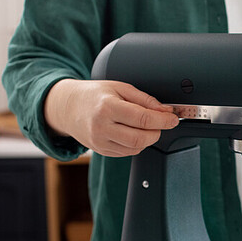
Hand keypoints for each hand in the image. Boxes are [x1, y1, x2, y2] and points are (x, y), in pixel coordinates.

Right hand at [44, 79, 179, 156]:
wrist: (68, 107)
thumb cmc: (94, 95)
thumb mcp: (120, 88)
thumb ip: (145, 99)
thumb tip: (165, 110)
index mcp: (107, 107)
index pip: (143, 118)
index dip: (163, 120)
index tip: (173, 118)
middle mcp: (102, 127)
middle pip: (141, 138)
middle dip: (157, 131)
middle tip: (161, 123)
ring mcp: (100, 142)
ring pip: (136, 148)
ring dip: (147, 139)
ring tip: (145, 126)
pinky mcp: (101, 151)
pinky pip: (127, 152)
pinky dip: (136, 144)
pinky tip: (133, 132)